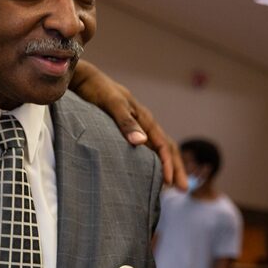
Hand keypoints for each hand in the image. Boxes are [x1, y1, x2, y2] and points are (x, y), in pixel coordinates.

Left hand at [70, 60, 187, 188]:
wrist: (85, 79)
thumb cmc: (97, 90)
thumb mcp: (111, 104)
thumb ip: (125, 121)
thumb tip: (142, 142)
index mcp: (144, 117)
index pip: (163, 144)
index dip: (168, 163)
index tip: (171, 181)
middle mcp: (144, 122)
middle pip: (166, 147)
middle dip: (175, 168)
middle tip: (183, 189)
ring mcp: (136, 125)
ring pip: (157, 148)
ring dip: (166, 165)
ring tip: (170, 184)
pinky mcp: (125, 128)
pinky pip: (145, 146)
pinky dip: (152, 159)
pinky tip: (149, 170)